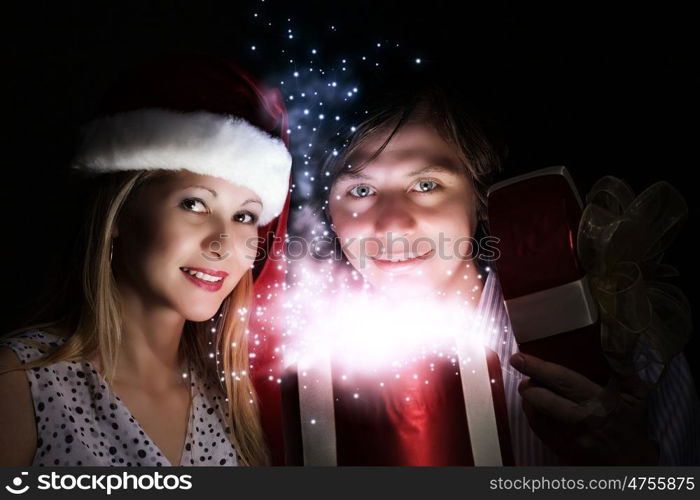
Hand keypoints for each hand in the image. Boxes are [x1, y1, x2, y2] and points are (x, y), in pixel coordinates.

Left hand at [509, 352, 659, 464]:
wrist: (629, 462)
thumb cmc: (629, 422)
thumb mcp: (635, 394)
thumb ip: (623, 369)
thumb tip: (612, 342)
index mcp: (598, 401)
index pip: (563, 381)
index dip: (538, 368)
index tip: (519, 358)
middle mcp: (580, 419)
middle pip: (541, 399)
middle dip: (527, 384)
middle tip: (526, 375)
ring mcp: (568, 436)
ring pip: (535, 413)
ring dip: (529, 398)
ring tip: (533, 388)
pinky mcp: (560, 448)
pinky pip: (537, 427)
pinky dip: (532, 413)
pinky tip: (537, 405)